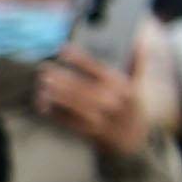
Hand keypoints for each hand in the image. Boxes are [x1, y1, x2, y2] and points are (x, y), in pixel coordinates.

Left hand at [33, 49, 148, 153]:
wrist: (132, 141)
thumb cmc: (130, 107)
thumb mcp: (136, 85)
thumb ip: (136, 63)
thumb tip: (140, 40)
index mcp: (123, 87)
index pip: (99, 69)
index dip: (79, 58)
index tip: (62, 49)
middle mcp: (112, 102)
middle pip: (82, 87)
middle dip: (61, 77)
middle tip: (44, 68)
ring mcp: (99, 119)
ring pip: (73, 104)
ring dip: (55, 93)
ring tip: (42, 84)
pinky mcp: (87, 132)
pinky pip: (67, 121)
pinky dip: (54, 112)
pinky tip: (42, 103)